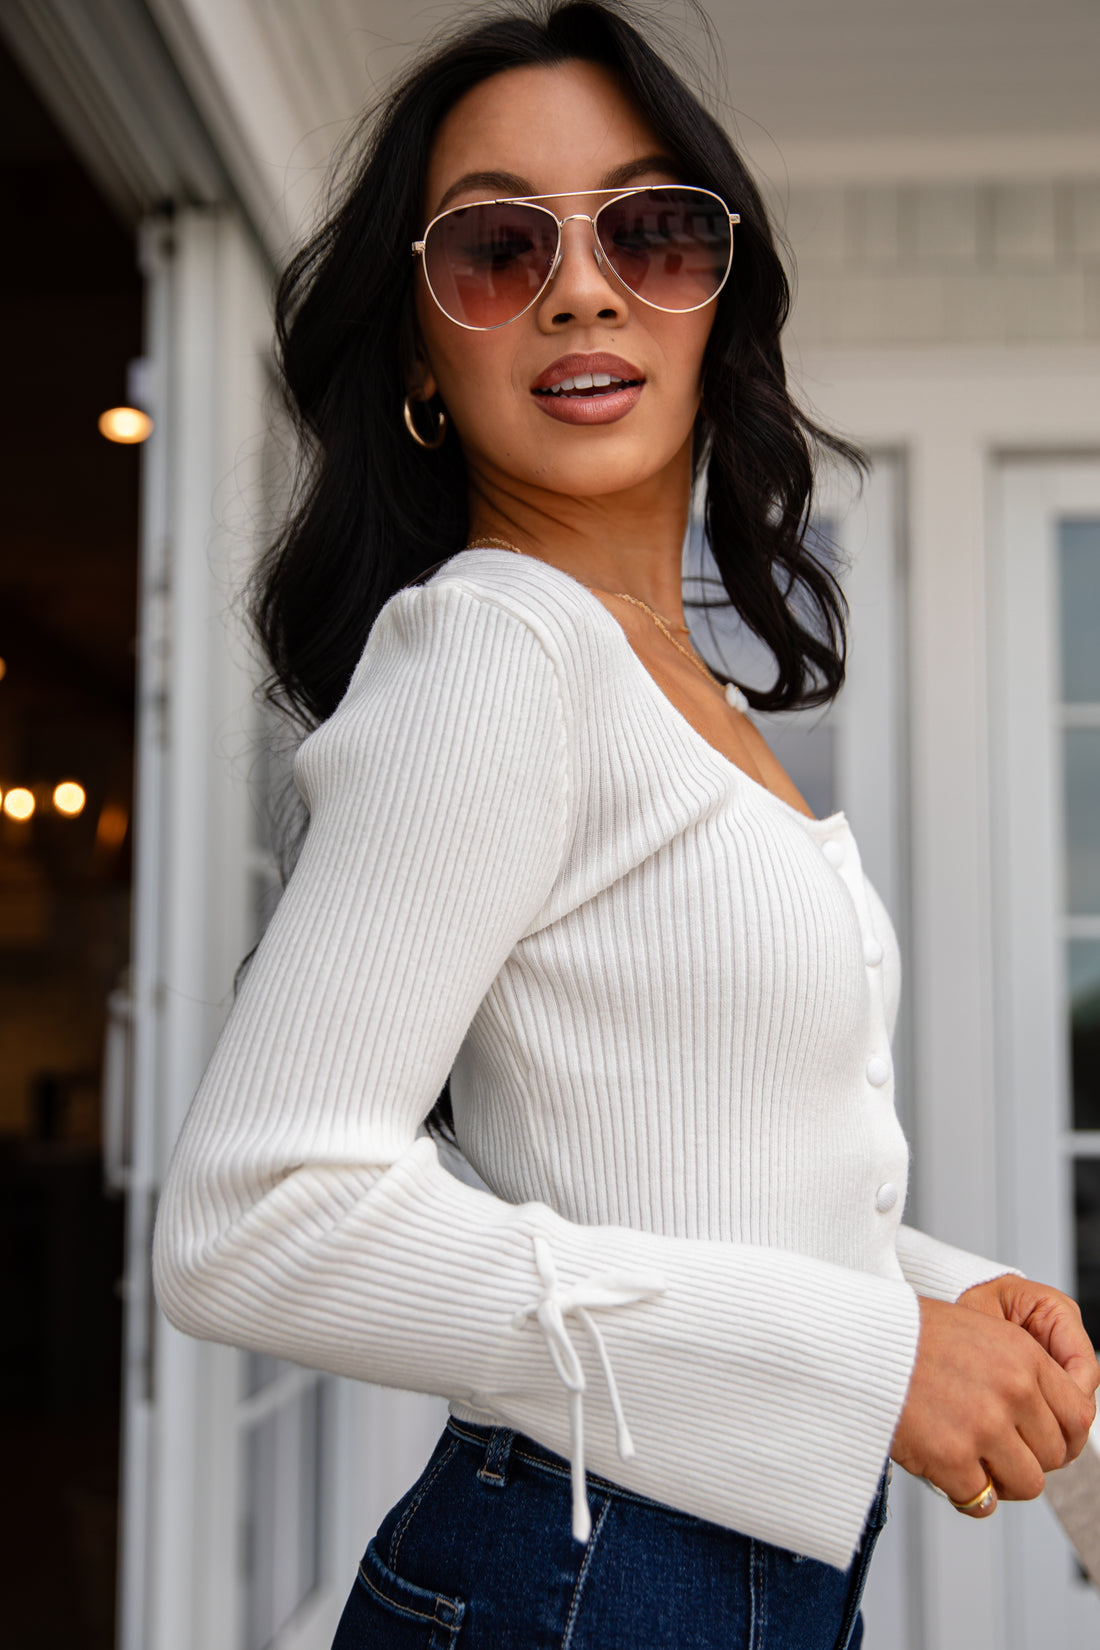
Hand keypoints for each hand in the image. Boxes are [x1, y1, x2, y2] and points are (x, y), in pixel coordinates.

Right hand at [890, 1296, 1096, 1515]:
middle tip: (996, 1450)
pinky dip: (966, 1494)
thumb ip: (1020, 1370)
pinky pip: (982, 1501)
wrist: (856, 1342)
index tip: (1041, 1441)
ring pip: (1027, 1484)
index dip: (1063, 1436)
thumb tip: (1048, 1418)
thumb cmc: (909, 1336)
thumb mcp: (981, 1331)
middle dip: (1027, 1457)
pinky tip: (946, 1470)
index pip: (1078, 1416)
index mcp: (1023, 1355)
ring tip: (972, 1461)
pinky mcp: (952, 1458)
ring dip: (1001, 1480)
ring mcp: (983, 1426)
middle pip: (1054, 1455)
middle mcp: (1012, 1390)